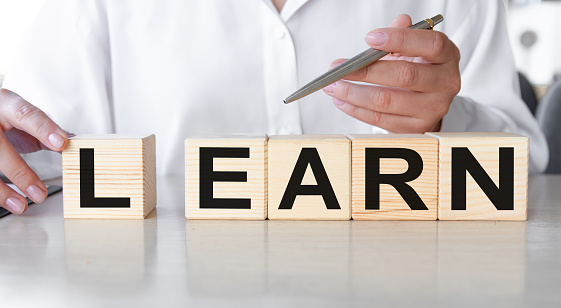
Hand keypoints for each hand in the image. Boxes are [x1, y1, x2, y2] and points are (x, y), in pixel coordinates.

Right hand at [0, 88, 68, 213]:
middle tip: (40, 193)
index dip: (43, 128)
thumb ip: (45, 132)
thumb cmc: (5, 117)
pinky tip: (7, 202)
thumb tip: (76, 141)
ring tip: (21, 205)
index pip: (25, 114)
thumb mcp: (23, 118)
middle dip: (19, 172)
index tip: (61, 143)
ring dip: (2, 190)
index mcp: (6, 104)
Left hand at [323, 14, 460, 132]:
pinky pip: (380, 119)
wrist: (428, 102)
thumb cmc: (419, 69)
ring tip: (333, 86)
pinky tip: (342, 100)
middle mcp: (446, 83)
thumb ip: (404, 34)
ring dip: (354, 93)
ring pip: (387, 100)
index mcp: (447, 56)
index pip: (430, 45)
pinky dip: (356, 109)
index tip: (369, 37)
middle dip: (366, 70)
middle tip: (339, 67)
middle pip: (405, 75)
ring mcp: (432, 109)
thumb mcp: (416, 48)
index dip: (400, 40)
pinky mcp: (416, 128)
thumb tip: (394, 24)